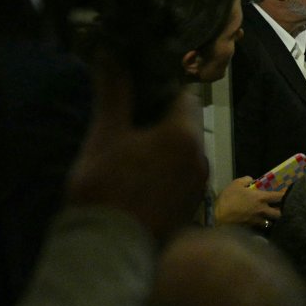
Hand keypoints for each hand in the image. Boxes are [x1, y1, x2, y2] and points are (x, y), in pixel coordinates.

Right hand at [66, 61, 205, 239]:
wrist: (111, 250)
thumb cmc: (106, 189)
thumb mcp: (105, 135)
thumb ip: (114, 93)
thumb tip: (112, 55)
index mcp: (183, 135)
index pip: (184, 96)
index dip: (162, 88)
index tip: (140, 88)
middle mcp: (201, 157)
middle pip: (187, 123)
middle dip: (162, 117)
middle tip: (131, 119)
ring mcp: (199, 184)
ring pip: (186, 150)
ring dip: (165, 144)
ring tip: (132, 148)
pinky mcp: (192, 205)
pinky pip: (183, 174)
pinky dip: (168, 167)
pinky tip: (140, 175)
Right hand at [212, 177, 284, 226]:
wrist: (217, 216)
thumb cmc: (228, 199)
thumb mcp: (235, 184)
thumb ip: (246, 180)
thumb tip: (251, 179)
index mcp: (260, 198)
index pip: (279, 196)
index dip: (286, 194)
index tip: (289, 192)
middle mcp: (262, 210)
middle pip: (279, 213)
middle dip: (282, 210)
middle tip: (280, 207)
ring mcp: (257, 220)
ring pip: (270, 221)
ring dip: (271, 218)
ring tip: (270, 215)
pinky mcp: (251, 227)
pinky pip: (260, 226)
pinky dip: (261, 223)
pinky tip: (258, 221)